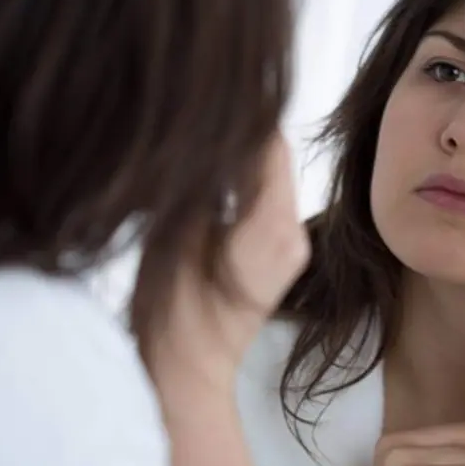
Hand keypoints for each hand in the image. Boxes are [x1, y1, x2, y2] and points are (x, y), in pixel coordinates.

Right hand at [149, 132, 308, 465]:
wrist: (185, 378)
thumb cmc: (171, 317)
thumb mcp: (174, 238)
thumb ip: (199, 183)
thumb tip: (204, 134)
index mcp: (272, 228)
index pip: (269, 145)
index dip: (240, 112)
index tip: (206, 87)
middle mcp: (293, 234)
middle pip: (273, 158)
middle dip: (237, 130)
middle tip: (195, 104)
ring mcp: (290, 247)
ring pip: (268, 178)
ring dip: (236, 157)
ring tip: (195, 135)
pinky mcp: (278, 256)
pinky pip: (263, 202)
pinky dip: (239, 184)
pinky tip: (205, 176)